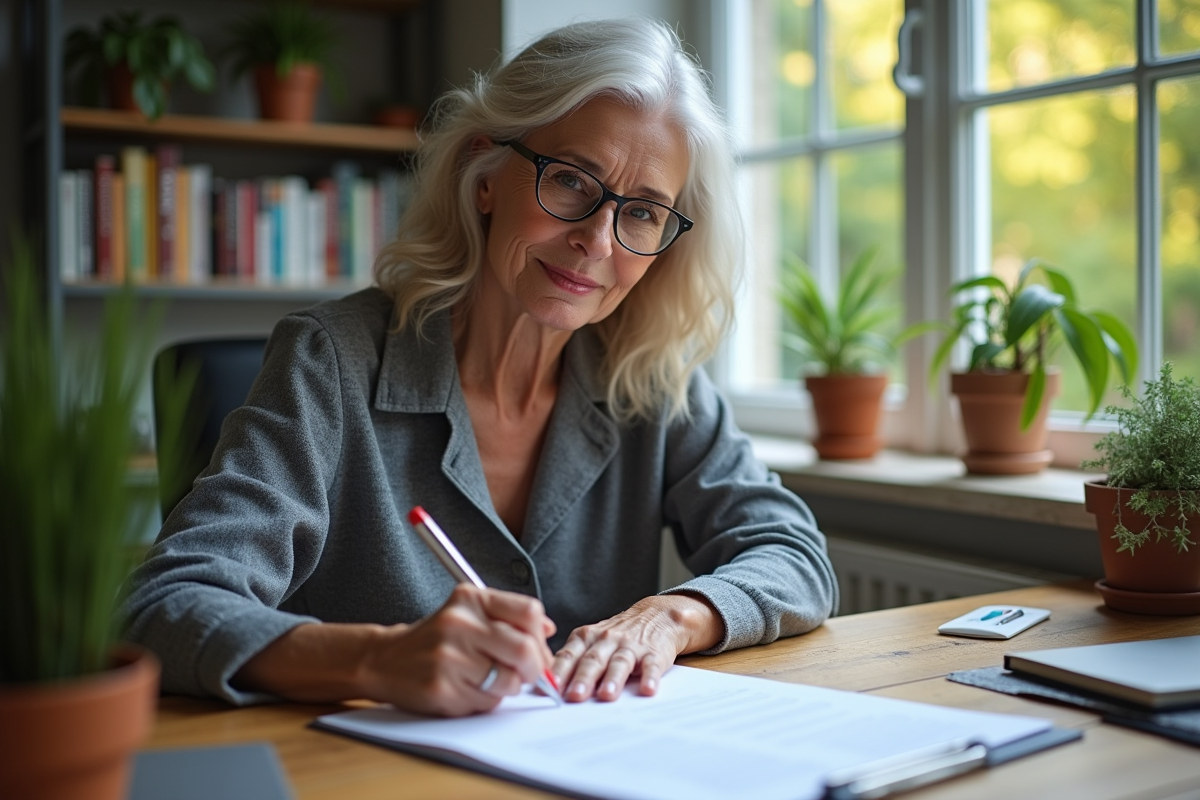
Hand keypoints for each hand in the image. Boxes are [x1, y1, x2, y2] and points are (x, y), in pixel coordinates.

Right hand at [361, 584, 555, 716]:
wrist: (384, 660)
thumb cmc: (435, 639)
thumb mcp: (468, 614)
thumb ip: (508, 617)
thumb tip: (549, 630)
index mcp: (470, 599)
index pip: (528, 612)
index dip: (541, 638)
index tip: (538, 652)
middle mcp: (460, 623)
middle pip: (525, 649)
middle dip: (534, 669)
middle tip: (529, 676)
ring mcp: (450, 657)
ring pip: (508, 681)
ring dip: (507, 687)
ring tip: (488, 681)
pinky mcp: (442, 688)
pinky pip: (486, 702)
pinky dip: (485, 701)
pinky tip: (466, 690)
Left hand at [551, 593, 722, 702]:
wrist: (656, 616)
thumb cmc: (616, 636)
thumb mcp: (591, 640)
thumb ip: (571, 659)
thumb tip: (545, 686)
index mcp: (586, 637)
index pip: (569, 654)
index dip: (559, 671)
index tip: (549, 687)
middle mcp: (606, 640)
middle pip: (592, 660)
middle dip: (582, 678)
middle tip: (574, 696)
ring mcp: (630, 646)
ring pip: (619, 662)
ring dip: (612, 679)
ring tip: (606, 695)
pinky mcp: (653, 653)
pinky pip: (651, 665)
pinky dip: (649, 677)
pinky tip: (647, 689)